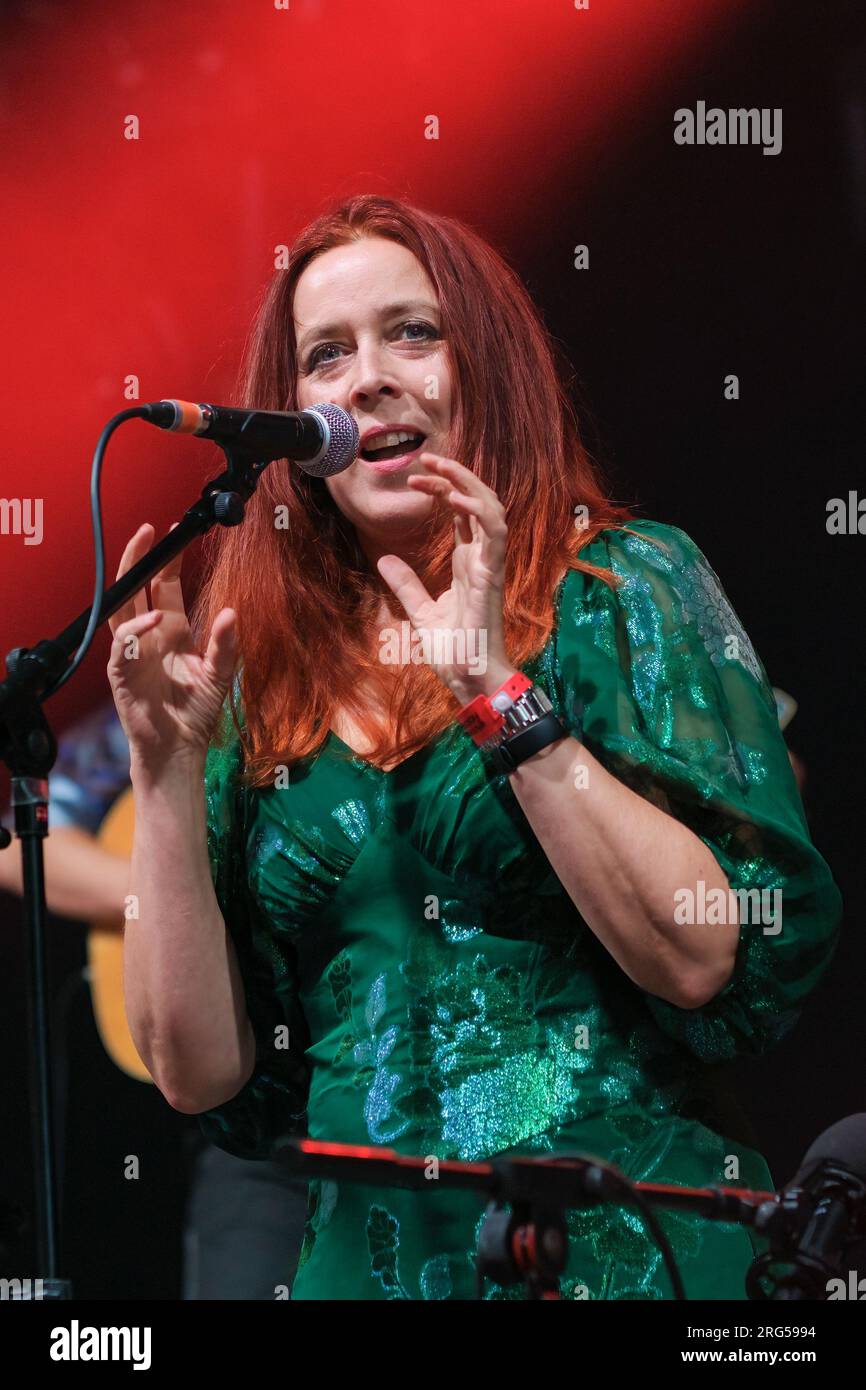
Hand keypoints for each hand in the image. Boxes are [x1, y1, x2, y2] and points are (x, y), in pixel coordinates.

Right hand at [106, 523, 237, 773]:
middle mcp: (149, 636)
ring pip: (122, 607)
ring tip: (144, 556)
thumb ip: (226, 644)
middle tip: (148, 531)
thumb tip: (233, 612)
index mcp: (172, 631)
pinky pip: (122, 645)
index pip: (163, 585)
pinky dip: (135, 630)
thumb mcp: (220, 674)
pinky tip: (153, 621)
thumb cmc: (196, 712)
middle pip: (137, 587)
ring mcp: (132, 653)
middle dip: (139, 557)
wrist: (180, 747)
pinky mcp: (121, 673)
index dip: (168, 560)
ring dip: (130, 580)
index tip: (176, 533)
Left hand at [375, 453, 515, 703]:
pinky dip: (477, 510)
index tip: (415, 479)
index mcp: (468, 564)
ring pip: (490, 508)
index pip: (460, 514)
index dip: (442, 490)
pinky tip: (454, 498)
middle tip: (427, 459)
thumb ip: (406, 583)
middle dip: (455, 476)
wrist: (469, 677)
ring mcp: (489, 564)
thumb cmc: (454, 650)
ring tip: (440, 467)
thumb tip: (383, 559)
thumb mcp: (420, 610)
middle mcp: (481, 559)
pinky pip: (493, 532)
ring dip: (467, 483)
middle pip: (476, 502)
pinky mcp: (492, 574)